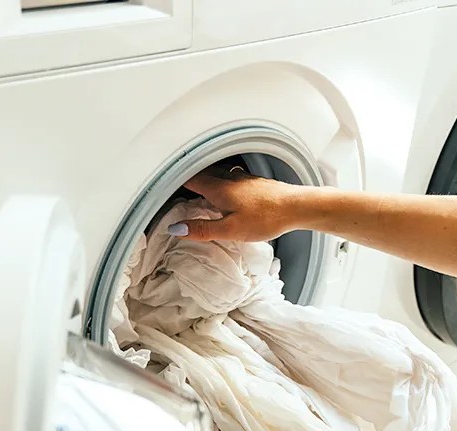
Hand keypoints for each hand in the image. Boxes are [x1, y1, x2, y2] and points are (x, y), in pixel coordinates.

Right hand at [170, 168, 305, 241]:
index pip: (187, 178)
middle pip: (199, 174)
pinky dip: (216, 184)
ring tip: (192, 192)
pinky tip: (220, 195)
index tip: (160, 188)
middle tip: (171, 190)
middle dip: (184, 181)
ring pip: (213, 175)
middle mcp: (227, 178)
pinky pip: (226, 179)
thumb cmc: (266, 217)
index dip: (172, 182)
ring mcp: (240, 178)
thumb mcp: (230, 230)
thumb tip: (176, 229)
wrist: (296, 206)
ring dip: (201, 181)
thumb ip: (203, 229)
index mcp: (217, 187)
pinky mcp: (251, 183)